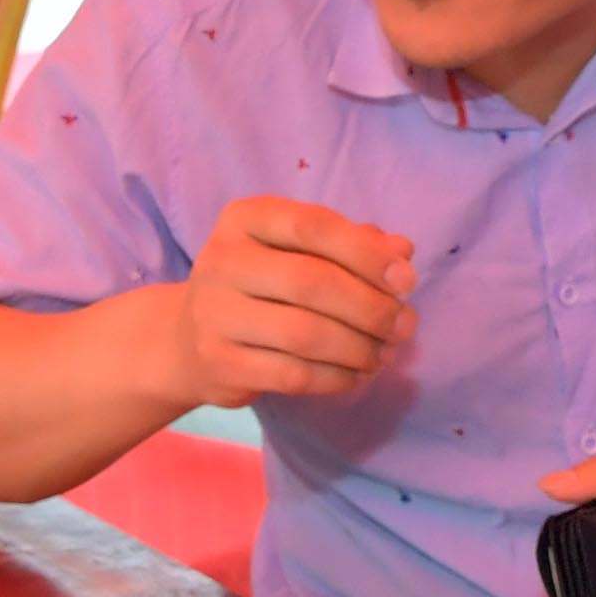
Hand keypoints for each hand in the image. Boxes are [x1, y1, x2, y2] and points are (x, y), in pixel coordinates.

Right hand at [176, 199, 415, 403]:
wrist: (189, 340)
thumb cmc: (263, 285)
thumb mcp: (299, 251)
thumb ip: (351, 244)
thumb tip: (402, 252)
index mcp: (246, 219)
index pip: (314, 226)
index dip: (366, 254)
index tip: (406, 280)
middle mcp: (222, 260)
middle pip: (312, 283)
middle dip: (371, 308)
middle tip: (405, 326)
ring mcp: (215, 314)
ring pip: (305, 335)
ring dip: (359, 348)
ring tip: (385, 353)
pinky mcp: (219, 364)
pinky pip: (292, 375)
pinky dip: (336, 378)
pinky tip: (358, 375)